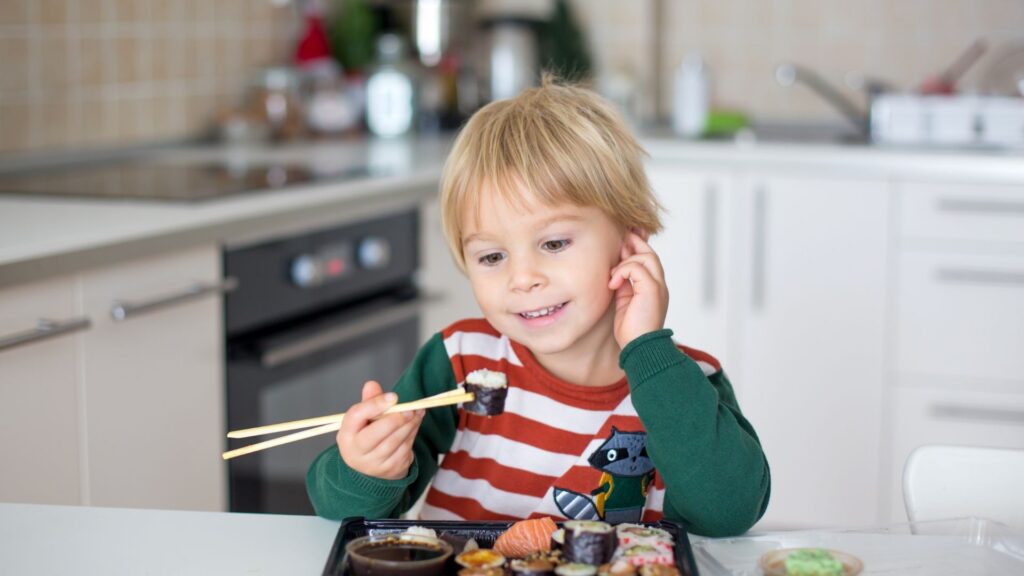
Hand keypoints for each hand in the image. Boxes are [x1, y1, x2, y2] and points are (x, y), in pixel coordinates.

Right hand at [336, 380, 424, 479]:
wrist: (369, 468)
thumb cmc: (366, 435)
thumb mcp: (362, 419)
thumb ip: (369, 402)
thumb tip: (372, 385)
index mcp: (346, 434)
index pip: (356, 416)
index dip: (375, 404)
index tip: (393, 397)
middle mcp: (356, 451)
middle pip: (377, 432)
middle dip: (396, 419)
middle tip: (410, 408)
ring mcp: (374, 463)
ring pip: (395, 441)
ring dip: (409, 424)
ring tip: (417, 411)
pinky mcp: (390, 469)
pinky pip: (405, 449)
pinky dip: (413, 433)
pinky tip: (416, 422)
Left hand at [608, 231, 668, 347]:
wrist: (640, 348)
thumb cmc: (632, 330)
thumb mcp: (625, 302)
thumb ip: (624, 285)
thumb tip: (616, 270)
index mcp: (654, 288)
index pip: (649, 260)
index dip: (638, 247)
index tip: (623, 241)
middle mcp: (659, 285)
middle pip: (650, 254)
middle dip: (634, 243)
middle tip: (620, 239)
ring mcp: (658, 286)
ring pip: (646, 257)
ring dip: (626, 260)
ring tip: (613, 274)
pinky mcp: (652, 289)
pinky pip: (637, 268)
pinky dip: (622, 271)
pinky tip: (613, 283)